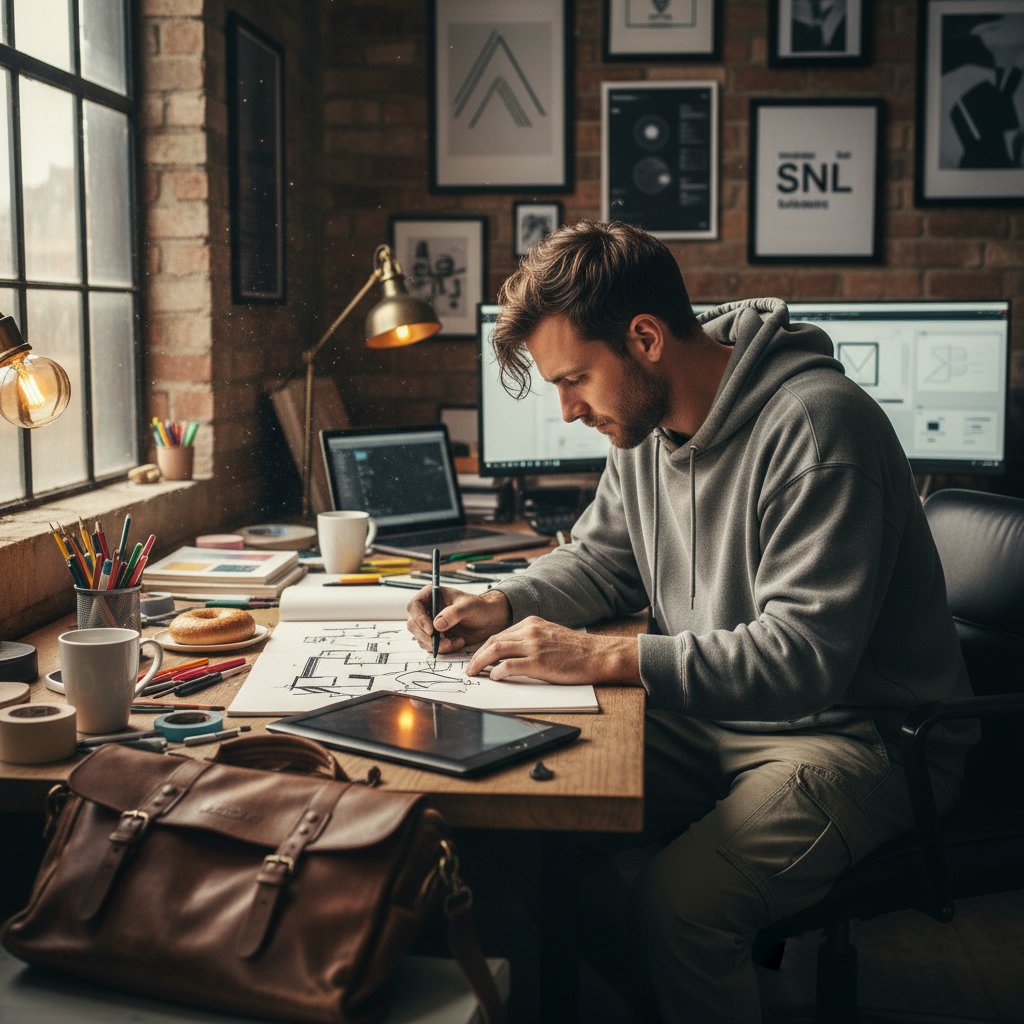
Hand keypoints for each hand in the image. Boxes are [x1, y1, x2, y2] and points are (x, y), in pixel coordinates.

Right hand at [406, 586, 511, 653]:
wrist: (489, 620)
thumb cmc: (479, 607)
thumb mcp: (468, 607)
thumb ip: (453, 614)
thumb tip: (436, 625)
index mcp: (431, 595)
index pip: (414, 606)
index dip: (419, 618)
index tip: (431, 630)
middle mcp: (428, 609)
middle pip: (413, 624)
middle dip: (427, 636)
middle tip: (444, 641)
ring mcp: (430, 624)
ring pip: (420, 638)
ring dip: (436, 644)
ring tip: (456, 642)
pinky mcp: (436, 637)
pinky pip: (430, 646)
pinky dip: (443, 648)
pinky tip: (457, 643)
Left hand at [465, 616, 639, 685]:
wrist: (597, 655)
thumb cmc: (576, 650)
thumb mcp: (550, 635)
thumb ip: (530, 639)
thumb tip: (510, 654)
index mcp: (532, 623)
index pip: (500, 633)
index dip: (485, 647)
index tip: (478, 657)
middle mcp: (530, 631)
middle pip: (494, 640)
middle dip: (477, 655)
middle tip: (470, 667)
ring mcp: (534, 645)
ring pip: (497, 650)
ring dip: (481, 662)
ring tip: (474, 672)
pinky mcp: (539, 662)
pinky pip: (510, 666)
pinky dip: (498, 672)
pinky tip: (495, 677)